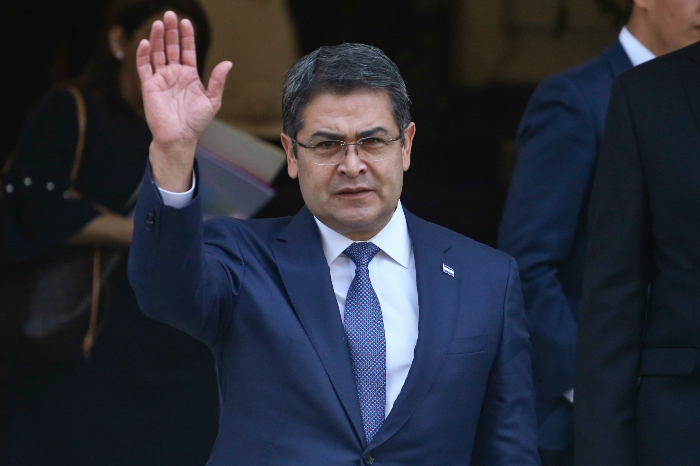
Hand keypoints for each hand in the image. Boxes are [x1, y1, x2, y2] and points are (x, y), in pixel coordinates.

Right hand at [137, 11, 231, 190]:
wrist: (179, 137)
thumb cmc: (196, 122)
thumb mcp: (212, 101)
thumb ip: (217, 81)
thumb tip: (228, 63)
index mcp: (189, 75)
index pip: (187, 50)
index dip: (187, 36)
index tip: (186, 21)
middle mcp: (174, 74)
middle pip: (171, 47)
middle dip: (170, 31)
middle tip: (170, 14)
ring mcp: (161, 79)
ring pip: (157, 53)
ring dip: (157, 38)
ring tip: (158, 23)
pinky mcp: (149, 86)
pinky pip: (144, 67)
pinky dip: (143, 55)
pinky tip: (146, 42)